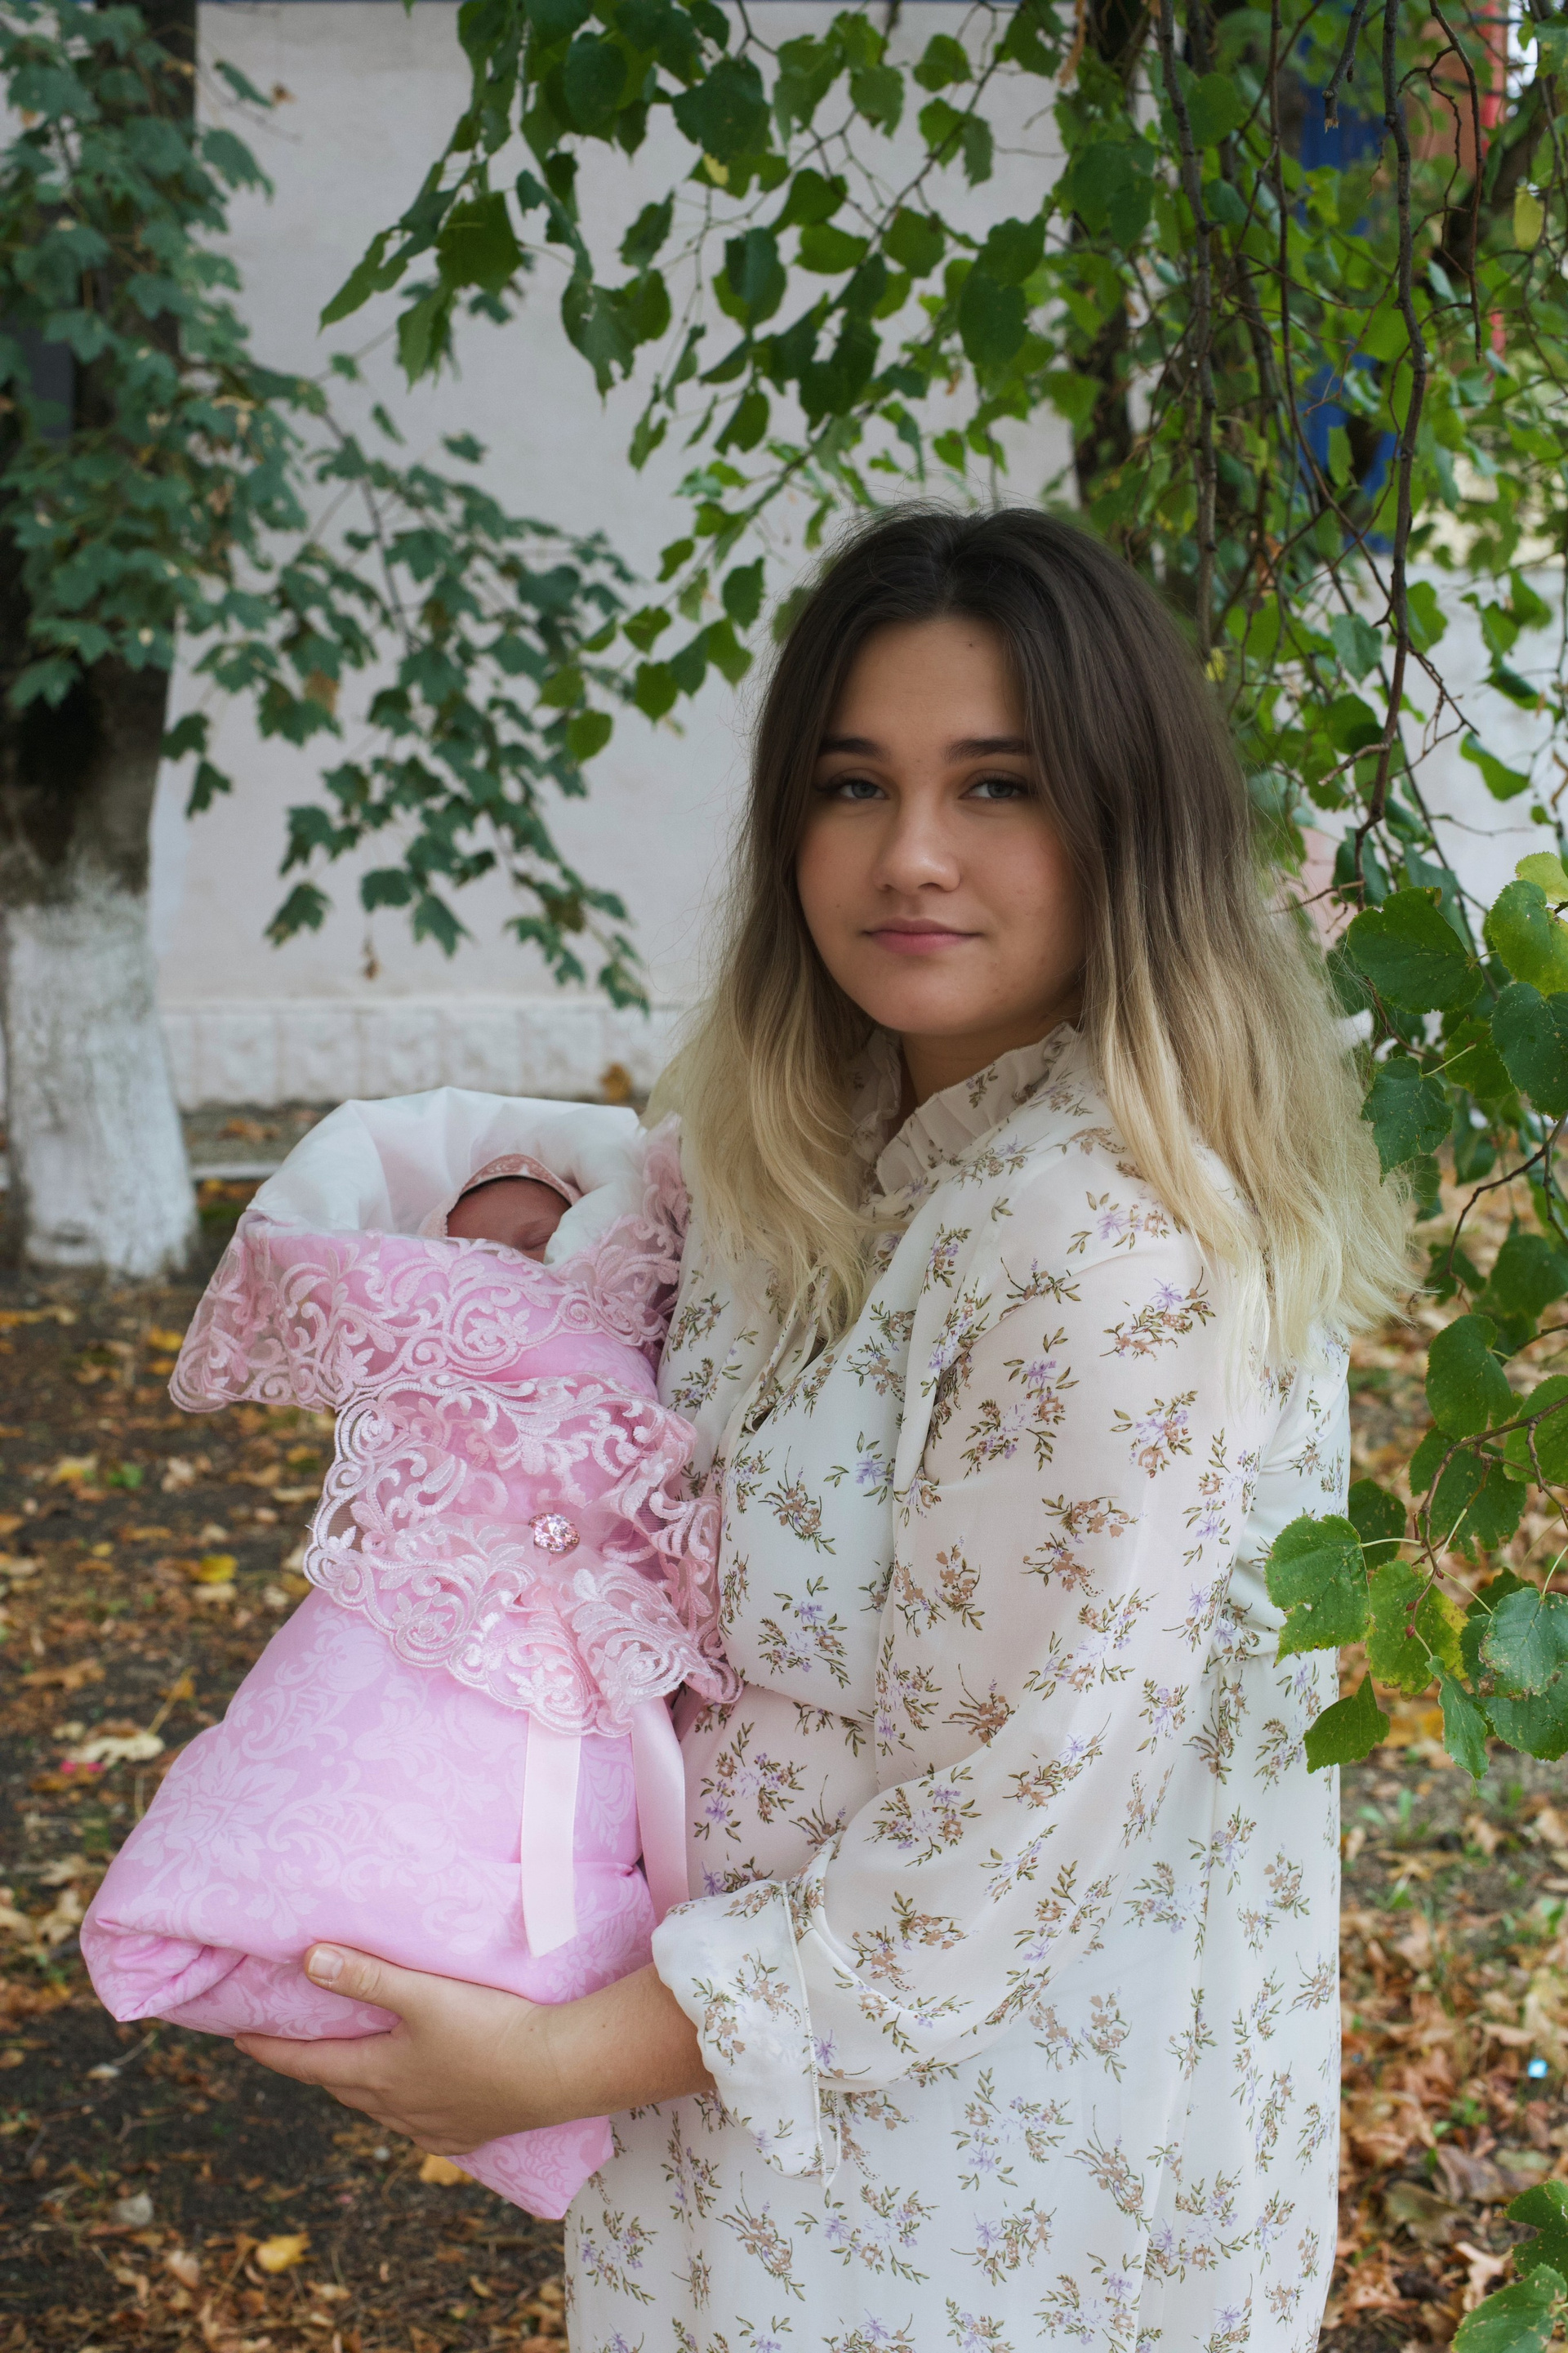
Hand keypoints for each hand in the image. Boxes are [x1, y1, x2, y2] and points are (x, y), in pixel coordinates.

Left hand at [234, 1949, 711, 2152]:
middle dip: (314, 2064)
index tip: (238, 2039)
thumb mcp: (423, 1994)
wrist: (557, 2071)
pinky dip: (402, 2105)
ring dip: (358, 2084)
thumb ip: (366, 1976)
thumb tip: (306, 1959)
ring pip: (378, 2106)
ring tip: (353, 2062)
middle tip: (294, 2043)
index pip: (308, 2062)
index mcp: (379, 2074)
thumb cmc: (491, 2027)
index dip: (271, 2049)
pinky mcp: (465, 2134)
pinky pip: (417, 2123)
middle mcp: (397, 2108)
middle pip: (340, 2085)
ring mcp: (431, 2126)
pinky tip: (416, 2095)